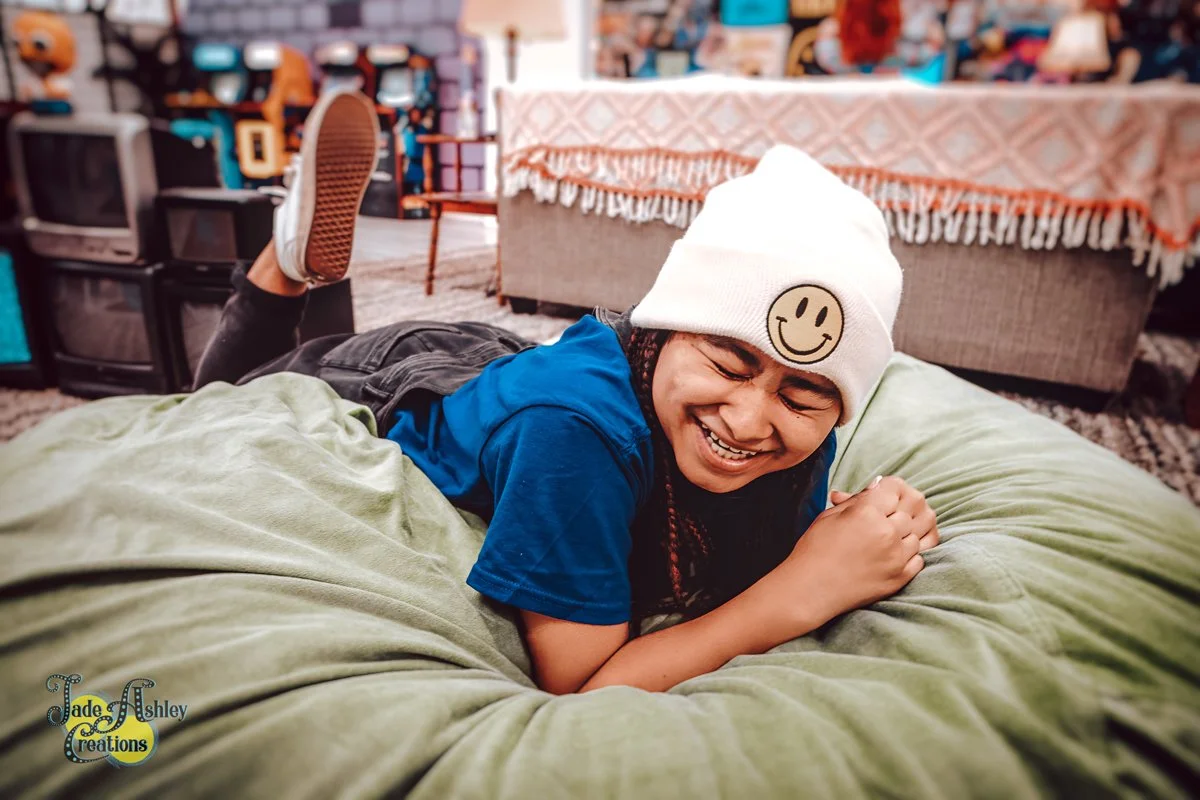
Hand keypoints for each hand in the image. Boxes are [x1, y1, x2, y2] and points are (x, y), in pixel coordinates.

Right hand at [762, 480, 925, 631]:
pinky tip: (887, 557)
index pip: (893, 489)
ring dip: (902, 536)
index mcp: (866, 512)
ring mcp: (895, 557)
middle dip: (893, 514)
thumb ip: (857, 499)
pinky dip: (906, 556)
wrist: (809, 590)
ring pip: (915, 536)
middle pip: (907, 512)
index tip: (879, 499)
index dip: (885, 492)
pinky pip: (918, 559)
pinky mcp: (900, 578)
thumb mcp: (830, 516)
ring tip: (880, 542)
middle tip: (876, 523)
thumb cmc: (814, 550)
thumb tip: (878, 485)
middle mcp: (886, 532)